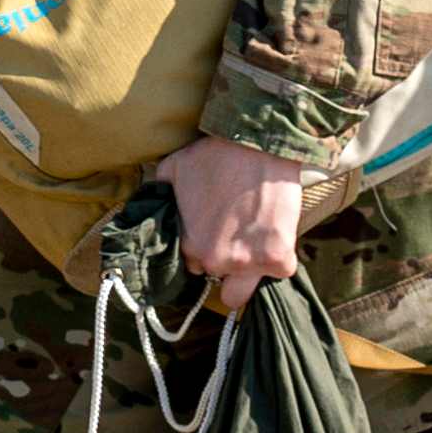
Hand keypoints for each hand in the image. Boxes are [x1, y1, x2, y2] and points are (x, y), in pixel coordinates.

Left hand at [162, 133, 314, 296]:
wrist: (259, 144)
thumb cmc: (214, 155)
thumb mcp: (172, 171)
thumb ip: (159, 196)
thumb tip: (151, 206)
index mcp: (190, 246)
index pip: (192, 264)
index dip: (202, 248)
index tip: (213, 234)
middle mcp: (216, 261)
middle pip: (217, 276)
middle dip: (223, 262)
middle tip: (234, 237)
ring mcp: (249, 263)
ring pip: (244, 288)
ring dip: (249, 271)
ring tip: (255, 243)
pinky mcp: (279, 259)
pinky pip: (279, 272)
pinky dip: (280, 257)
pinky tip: (276, 233)